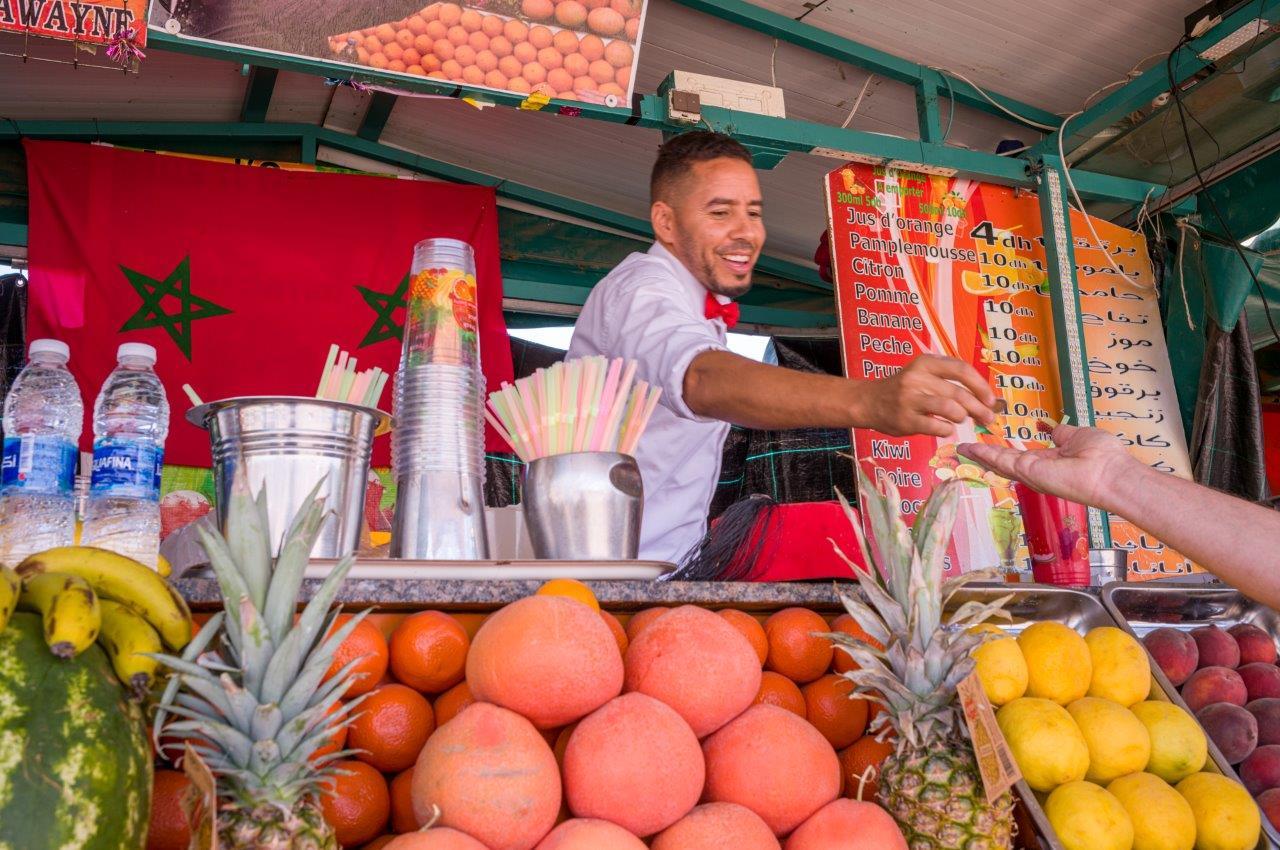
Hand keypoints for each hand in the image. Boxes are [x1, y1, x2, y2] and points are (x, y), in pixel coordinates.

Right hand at [860, 355, 996, 436]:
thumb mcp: (922, 374)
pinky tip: (945, 428)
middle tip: (988, 418)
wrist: (868, 402)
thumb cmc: (903, 389)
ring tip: (959, 420)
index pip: (961, 370)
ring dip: (961, 417)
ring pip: (949, 408)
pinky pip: (936, 426)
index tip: (991, 399)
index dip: (981, 386)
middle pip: (959, 392)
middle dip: (979, 408)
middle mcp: (917, 378)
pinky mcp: (905, 419)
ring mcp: (910, 399)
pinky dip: (947, 429)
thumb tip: (985, 399)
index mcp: (925, 363)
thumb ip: (949, 382)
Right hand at [957, 424, 1141, 510]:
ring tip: (962, 448)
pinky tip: (970, 448)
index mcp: (1050, 462)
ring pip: (999, 463)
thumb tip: (1051, 429)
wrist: (1111, 473)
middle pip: (1004, 463)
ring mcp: (1031, 474)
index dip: (1004, 451)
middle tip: (965, 449)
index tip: (989, 445)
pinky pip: (1002, 461)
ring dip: (980, 455)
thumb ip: (1060, 434)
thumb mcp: (1077, 436)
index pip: (1021, 457)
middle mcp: (1038, 471)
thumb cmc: (1103, 455)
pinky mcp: (1028, 472)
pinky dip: (984, 454)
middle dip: (984, 456)